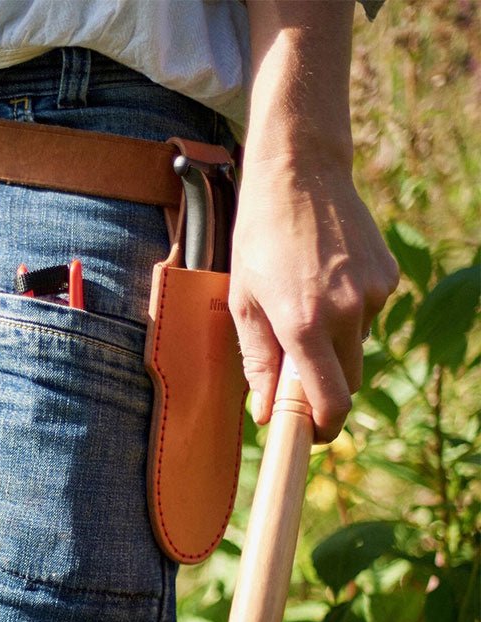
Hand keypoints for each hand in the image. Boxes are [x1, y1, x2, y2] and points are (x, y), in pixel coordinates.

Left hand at [228, 155, 398, 441]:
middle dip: (325, 387)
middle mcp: (348, 313)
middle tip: (295, 369)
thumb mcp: (242, 304)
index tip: (311, 436)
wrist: (299, 176)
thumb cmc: (259, 242)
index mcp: (304, 325)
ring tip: (304, 301)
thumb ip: (257, 363)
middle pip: (349, 381)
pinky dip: (349, 314)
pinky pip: (369, 316)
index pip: (331, 400)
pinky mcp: (389, 277)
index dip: (324, 428)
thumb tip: (266, 414)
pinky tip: (326, 281)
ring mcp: (375, 293)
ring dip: (334, 344)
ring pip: (358, 347)